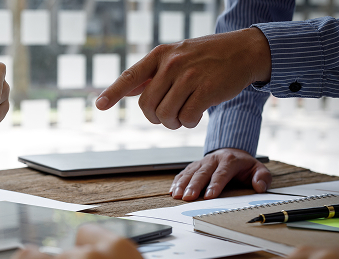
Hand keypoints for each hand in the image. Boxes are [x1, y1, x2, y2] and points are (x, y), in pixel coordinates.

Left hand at [95, 28, 270, 128]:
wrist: (244, 51)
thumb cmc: (206, 58)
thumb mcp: (176, 57)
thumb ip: (152, 74)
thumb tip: (127, 90)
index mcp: (160, 55)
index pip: (130, 76)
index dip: (113, 92)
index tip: (99, 105)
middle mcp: (171, 64)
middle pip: (147, 106)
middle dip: (155, 118)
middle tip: (168, 116)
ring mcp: (189, 76)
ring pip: (165, 115)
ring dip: (173, 122)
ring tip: (183, 115)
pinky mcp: (206, 90)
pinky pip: (186, 118)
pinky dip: (189, 123)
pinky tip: (196, 115)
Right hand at [169, 148, 271, 200]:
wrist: (232, 152)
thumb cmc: (244, 166)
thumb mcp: (258, 169)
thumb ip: (262, 177)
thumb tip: (259, 187)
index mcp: (229, 160)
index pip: (221, 174)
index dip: (215, 185)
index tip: (209, 196)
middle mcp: (213, 160)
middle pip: (202, 173)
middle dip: (194, 186)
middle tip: (188, 198)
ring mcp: (202, 162)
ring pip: (190, 173)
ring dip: (182, 184)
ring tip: (176, 196)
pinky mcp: (194, 166)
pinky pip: (184, 173)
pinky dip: (177, 182)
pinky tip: (172, 191)